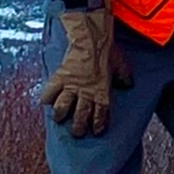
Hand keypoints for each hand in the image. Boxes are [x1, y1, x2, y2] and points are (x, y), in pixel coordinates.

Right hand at [39, 7, 126, 136]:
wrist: (92, 39)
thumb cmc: (107, 52)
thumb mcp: (120, 66)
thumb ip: (123, 77)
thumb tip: (127, 84)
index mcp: (102, 91)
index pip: (101, 113)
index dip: (98, 123)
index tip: (96, 131)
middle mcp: (86, 92)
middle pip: (81, 115)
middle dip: (78, 127)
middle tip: (77, 133)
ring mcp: (72, 86)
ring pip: (63, 107)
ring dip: (60, 115)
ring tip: (59, 120)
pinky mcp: (60, 77)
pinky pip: (50, 91)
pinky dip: (47, 97)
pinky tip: (45, 102)